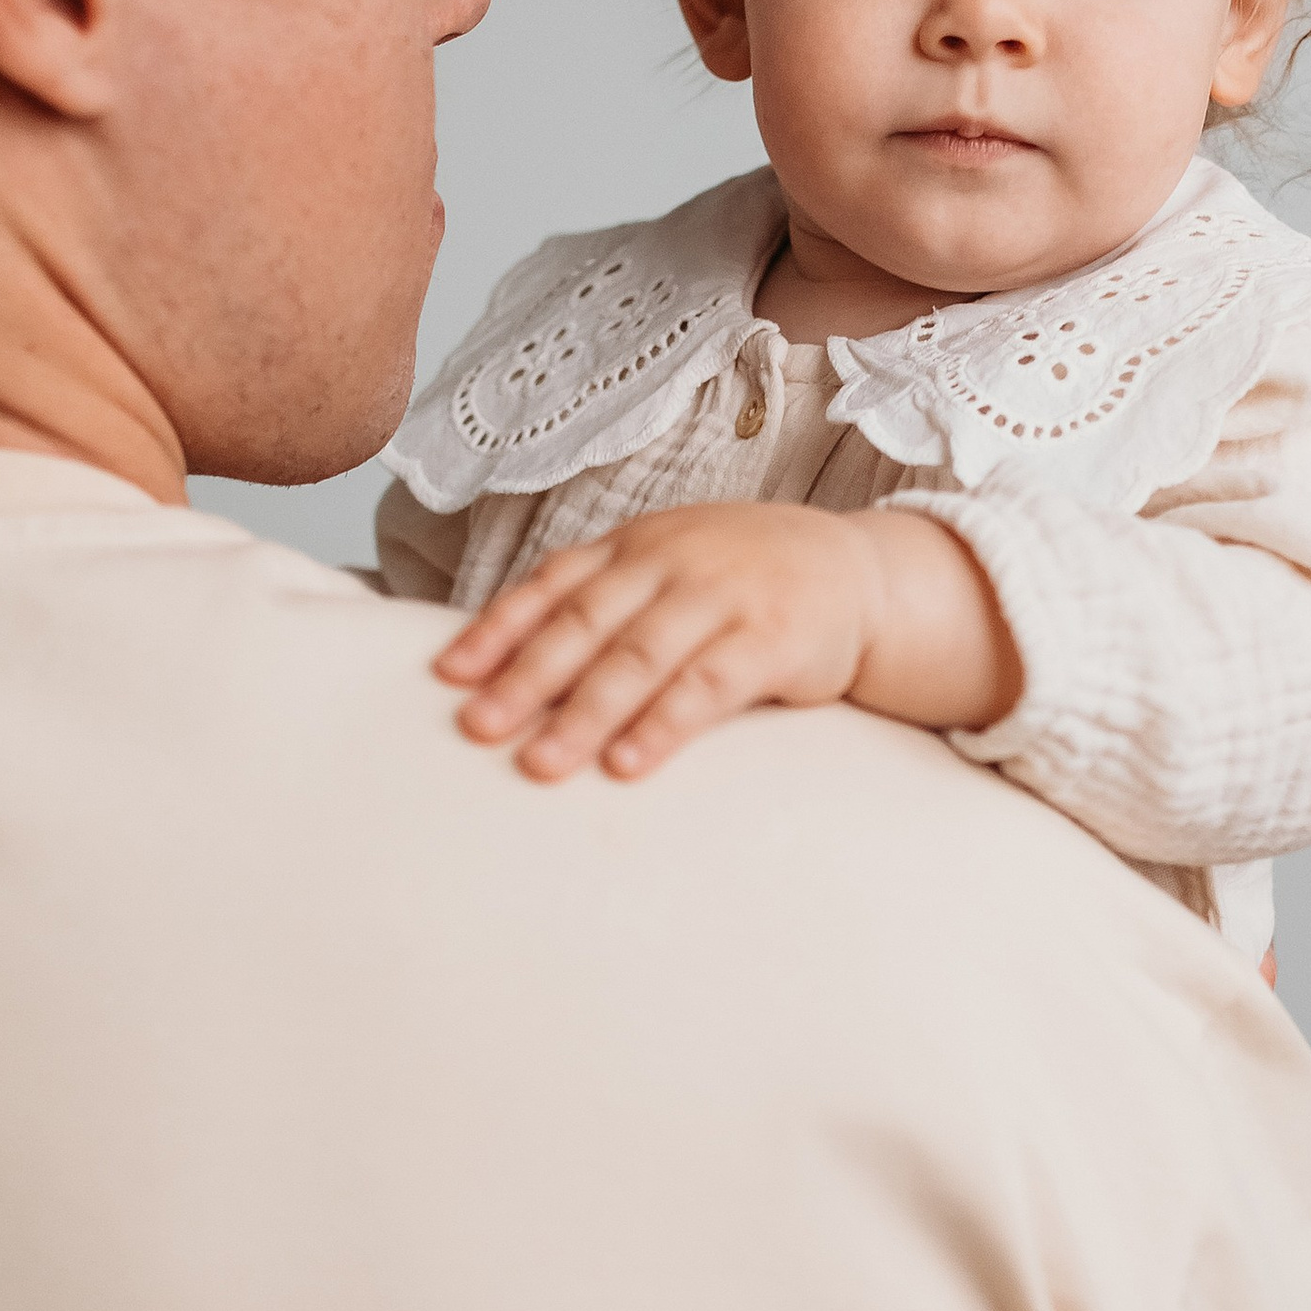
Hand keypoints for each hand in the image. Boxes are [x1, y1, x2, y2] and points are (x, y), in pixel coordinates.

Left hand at [435, 502, 892, 781]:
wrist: (860, 575)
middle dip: (526, 678)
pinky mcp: (773, 639)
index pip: (554, 584)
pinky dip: (664, 726)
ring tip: (540, 764)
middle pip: (586, 623)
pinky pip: (708, 686)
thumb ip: (604, 601)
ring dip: (586, 713)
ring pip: (640, 657)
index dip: (500, 629)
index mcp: (637, 546)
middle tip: (478, 727)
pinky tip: (628, 764)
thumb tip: (507, 667)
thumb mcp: (670, 569)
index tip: (449, 676)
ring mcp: (723, 597)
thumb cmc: (744, 583)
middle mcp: (673, 563)